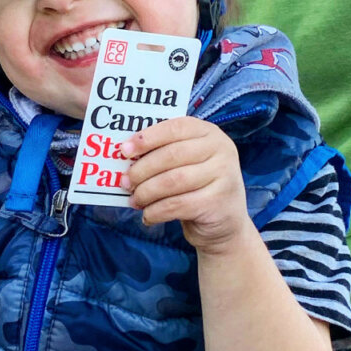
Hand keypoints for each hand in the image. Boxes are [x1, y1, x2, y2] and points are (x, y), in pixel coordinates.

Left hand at [125, 116, 249, 252]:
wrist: (225, 222)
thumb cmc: (198, 186)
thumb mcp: (188, 162)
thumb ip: (164, 153)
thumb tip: (127, 154)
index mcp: (209, 132)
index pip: (175, 128)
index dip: (147, 138)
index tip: (124, 150)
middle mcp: (221, 149)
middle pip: (171, 155)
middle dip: (142, 170)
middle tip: (125, 182)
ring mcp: (223, 175)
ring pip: (172, 181)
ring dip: (146, 192)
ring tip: (134, 200)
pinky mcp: (217, 202)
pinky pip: (176, 205)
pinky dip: (156, 211)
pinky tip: (148, 215)